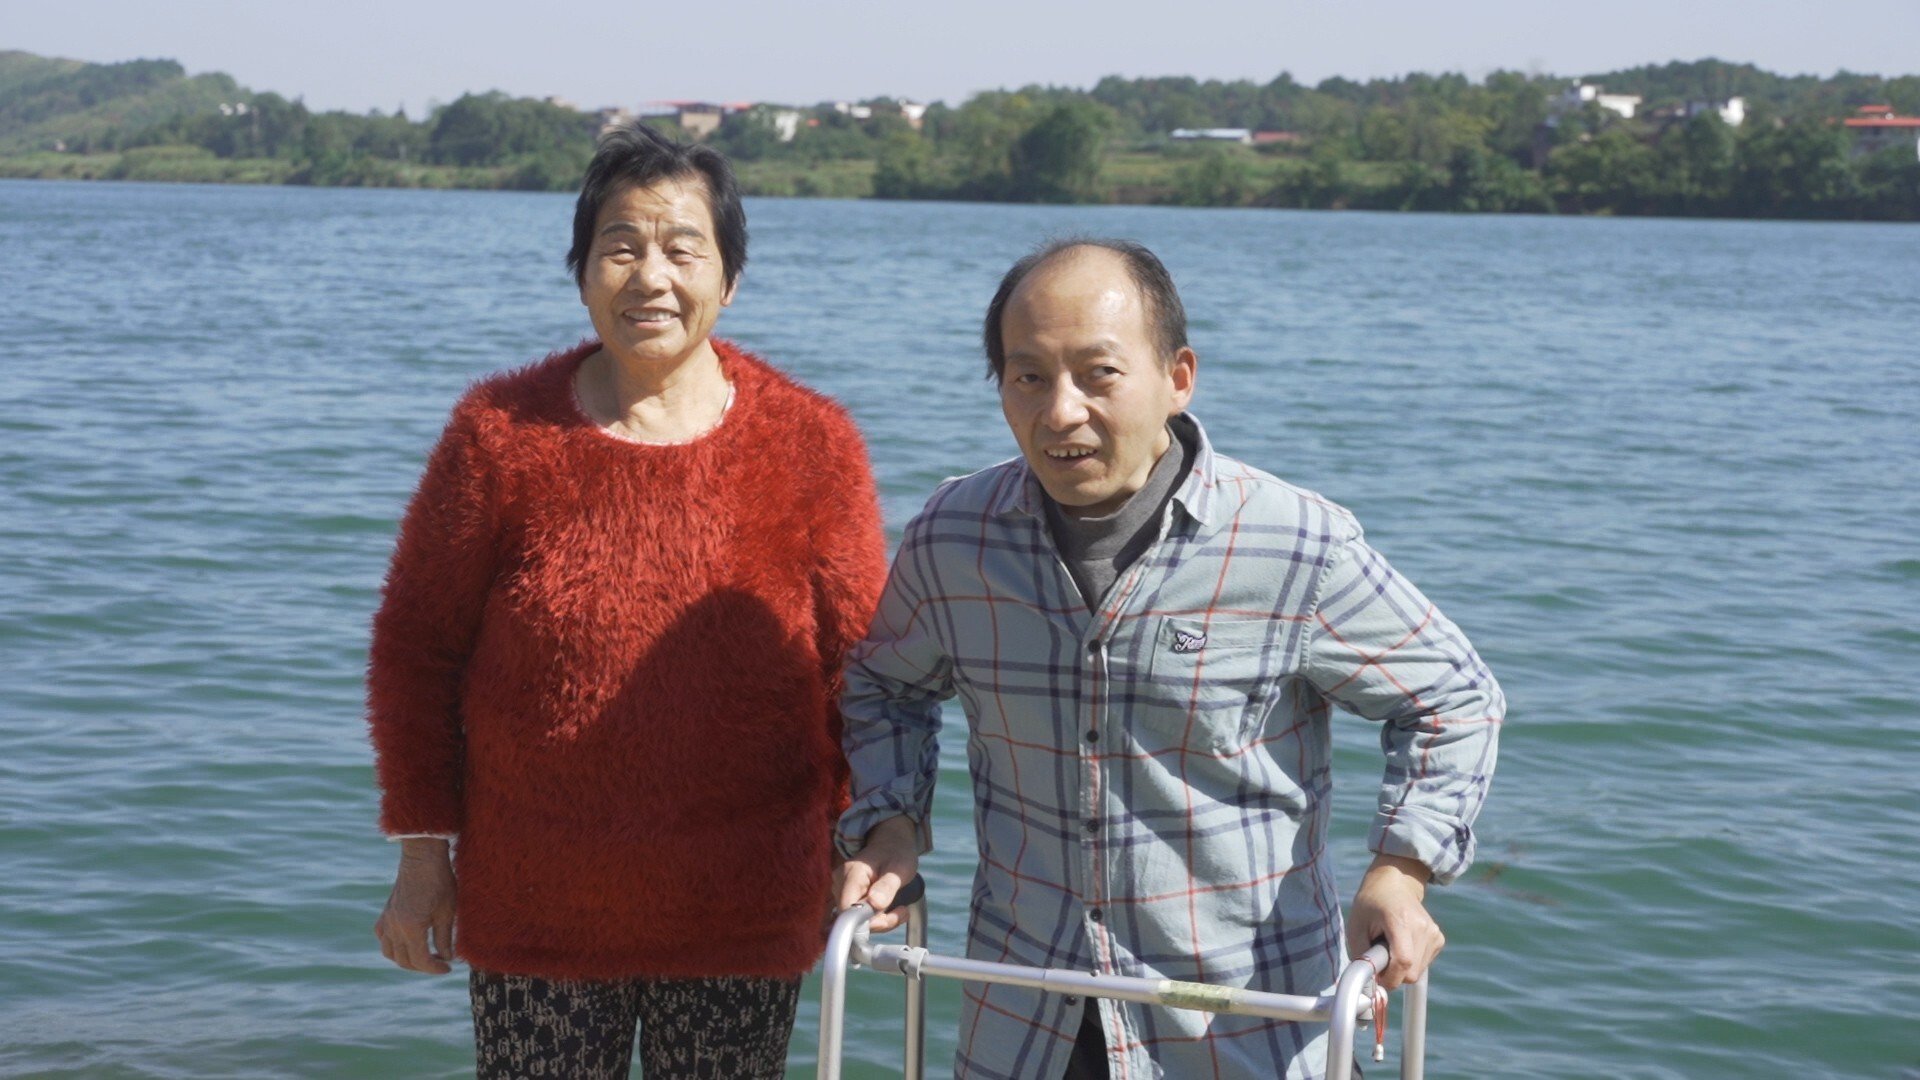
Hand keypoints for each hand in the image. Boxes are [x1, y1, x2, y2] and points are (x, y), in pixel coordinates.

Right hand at [374, 838, 456, 973]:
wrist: (423, 857)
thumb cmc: (439, 881)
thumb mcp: (447, 912)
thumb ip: (444, 938)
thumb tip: (446, 958)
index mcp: (411, 928)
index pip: (421, 960)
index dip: (435, 969)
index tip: (447, 969)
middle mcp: (394, 927)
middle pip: (404, 960)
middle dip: (422, 967)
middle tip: (439, 963)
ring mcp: (387, 920)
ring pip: (390, 953)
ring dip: (406, 960)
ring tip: (425, 956)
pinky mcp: (385, 913)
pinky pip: (383, 938)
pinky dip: (393, 946)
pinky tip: (408, 943)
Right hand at [833, 816, 918, 932]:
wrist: (892, 842)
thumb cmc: (896, 852)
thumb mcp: (899, 869)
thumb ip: (886, 886)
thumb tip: (874, 904)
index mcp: (852, 874)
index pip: (847, 909)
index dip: (865, 922)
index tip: (889, 918)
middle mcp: (841, 883)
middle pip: (852, 918)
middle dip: (878, 922)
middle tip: (901, 913)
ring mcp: (842, 891)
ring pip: (856, 921)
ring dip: (880, 921)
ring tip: (900, 910)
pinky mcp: (848, 897)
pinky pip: (859, 917)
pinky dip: (877, 919)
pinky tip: (892, 911)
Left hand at [1346, 853, 1441, 989]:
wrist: (1396, 883)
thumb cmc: (1371, 904)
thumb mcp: (1355, 926)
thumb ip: (1361, 956)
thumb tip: (1368, 985)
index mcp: (1401, 920)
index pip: (1403, 961)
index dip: (1390, 977)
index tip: (1376, 977)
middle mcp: (1422, 927)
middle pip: (1411, 973)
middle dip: (1393, 975)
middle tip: (1379, 958)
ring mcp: (1433, 933)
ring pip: (1417, 972)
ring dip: (1401, 968)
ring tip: (1390, 946)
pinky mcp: (1438, 939)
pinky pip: (1423, 965)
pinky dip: (1410, 962)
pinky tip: (1402, 944)